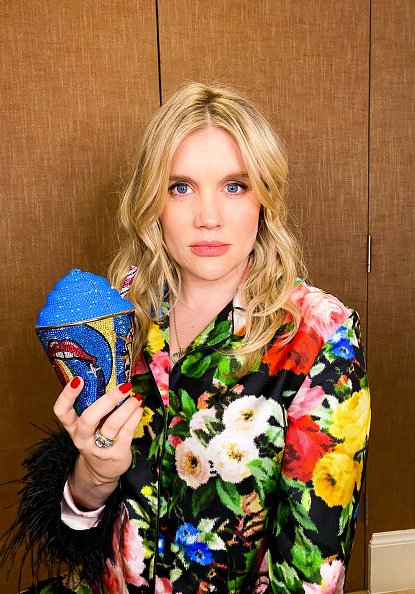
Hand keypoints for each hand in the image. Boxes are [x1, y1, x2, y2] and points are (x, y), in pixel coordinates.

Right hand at [53, 377, 142, 508]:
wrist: (101, 472)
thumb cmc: (95, 439)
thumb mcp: (88, 426)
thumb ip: (93, 406)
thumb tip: (111, 378)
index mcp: (72, 427)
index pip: (61, 411)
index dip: (67, 395)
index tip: (78, 379)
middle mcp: (82, 438)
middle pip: (89, 418)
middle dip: (107, 400)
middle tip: (123, 387)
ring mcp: (99, 448)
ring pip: (112, 424)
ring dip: (127, 407)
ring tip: (135, 397)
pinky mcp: (116, 454)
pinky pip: (126, 432)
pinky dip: (134, 417)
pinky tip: (138, 409)